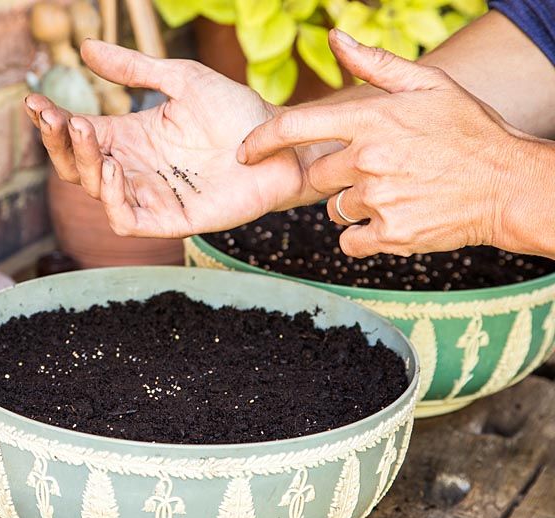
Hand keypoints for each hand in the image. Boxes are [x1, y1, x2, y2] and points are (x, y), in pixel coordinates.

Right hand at [24, 40, 321, 237]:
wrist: (279, 141)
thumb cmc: (235, 111)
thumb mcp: (181, 79)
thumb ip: (135, 69)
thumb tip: (85, 47)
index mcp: (131, 137)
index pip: (78, 134)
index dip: (52, 121)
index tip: (34, 101)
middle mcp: (134, 168)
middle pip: (76, 166)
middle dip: (60, 143)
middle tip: (59, 118)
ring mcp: (151, 195)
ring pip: (96, 192)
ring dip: (82, 165)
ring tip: (85, 134)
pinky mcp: (172, 220)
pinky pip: (128, 220)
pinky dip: (112, 200)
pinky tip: (111, 169)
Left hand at [238, 29, 537, 257]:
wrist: (509, 185)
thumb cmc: (469, 130)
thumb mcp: (428, 86)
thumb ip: (374, 65)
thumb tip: (335, 38)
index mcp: (372, 120)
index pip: (295, 127)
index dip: (262, 140)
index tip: (246, 151)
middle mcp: (369, 160)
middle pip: (318, 178)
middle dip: (336, 178)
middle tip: (376, 173)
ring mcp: (379, 200)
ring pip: (335, 210)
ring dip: (353, 206)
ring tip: (396, 193)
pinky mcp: (391, 235)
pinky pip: (350, 241)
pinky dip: (363, 236)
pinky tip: (393, 220)